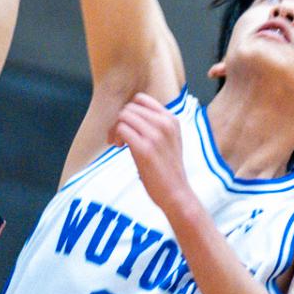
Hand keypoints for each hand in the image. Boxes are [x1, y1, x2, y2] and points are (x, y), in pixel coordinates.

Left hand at [110, 94, 192, 212]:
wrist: (176, 193)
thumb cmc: (168, 169)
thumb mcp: (170, 140)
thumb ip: (156, 125)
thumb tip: (130, 114)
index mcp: (171, 119)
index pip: (141, 99)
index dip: (129, 110)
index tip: (127, 125)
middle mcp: (165, 124)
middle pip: (130, 108)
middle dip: (120, 120)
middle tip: (118, 138)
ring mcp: (156, 136)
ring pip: (124, 116)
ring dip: (116, 129)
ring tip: (119, 143)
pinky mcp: (145, 149)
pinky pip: (122, 129)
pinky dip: (116, 137)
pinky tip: (119, 147)